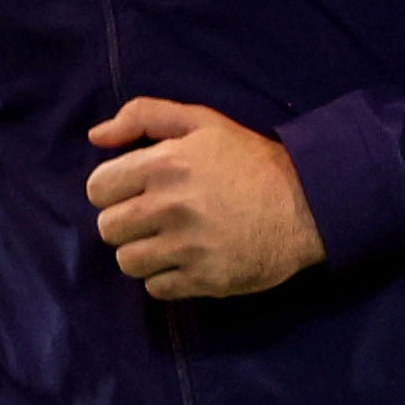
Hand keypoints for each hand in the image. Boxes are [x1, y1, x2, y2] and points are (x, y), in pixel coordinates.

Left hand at [84, 98, 327, 298]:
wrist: (310, 204)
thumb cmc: (252, 161)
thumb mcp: (203, 122)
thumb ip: (144, 116)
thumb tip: (95, 137)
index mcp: (165, 164)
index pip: (97, 189)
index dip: (113, 190)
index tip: (137, 191)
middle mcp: (170, 206)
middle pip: (108, 228)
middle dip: (126, 222)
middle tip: (156, 217)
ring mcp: (187, 247)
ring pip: (127, 261)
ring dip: (143, 253)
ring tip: (170, 242)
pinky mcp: (204, 279)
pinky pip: (156, 288)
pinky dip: (166, 278)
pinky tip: (188, 261)